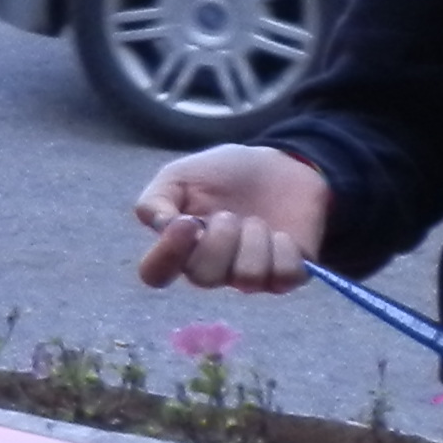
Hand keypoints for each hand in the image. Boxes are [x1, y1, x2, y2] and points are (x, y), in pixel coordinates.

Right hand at [133, 144, 329, 291]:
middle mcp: (212, 267)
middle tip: (229, 214)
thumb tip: (161, 227)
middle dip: (219, 240)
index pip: (155, 274)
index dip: (167, 255)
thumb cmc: (224, 173)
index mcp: (181, 247)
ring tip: (257, 220)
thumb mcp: (180, 175)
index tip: (187, 223)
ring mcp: (249, 274)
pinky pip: (284, 275)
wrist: (281, 165)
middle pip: (203, 278)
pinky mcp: (286, 274)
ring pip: (247, 278)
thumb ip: (156, 200)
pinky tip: (282, 234)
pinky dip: (284, 248)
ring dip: (254, 240)